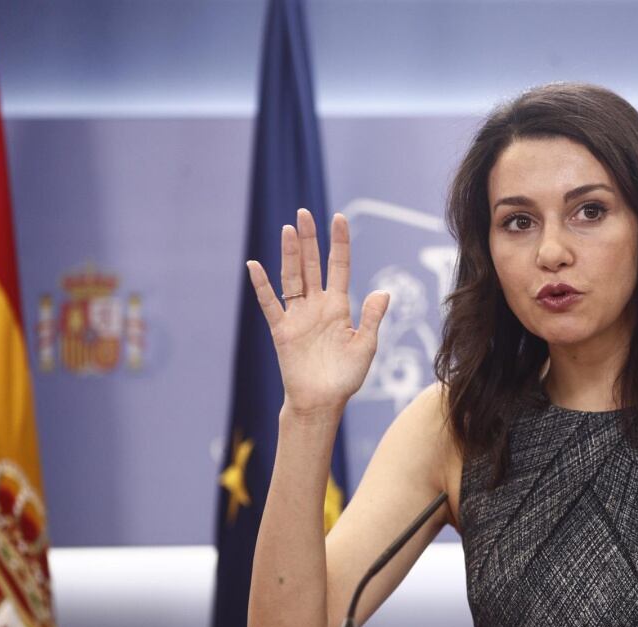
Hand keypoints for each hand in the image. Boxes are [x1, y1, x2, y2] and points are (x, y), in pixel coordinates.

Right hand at [246, 209, 389, 417]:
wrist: (322, 402)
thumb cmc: (345, 377)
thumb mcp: (365, 346)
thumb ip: (372, 318)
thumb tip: (383, 292)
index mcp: (339, 307)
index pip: (339, 267)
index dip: (339, 243)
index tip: (339, 218)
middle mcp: (317, 306)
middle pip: (311, 266)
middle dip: (309, 240)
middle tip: (304, 213)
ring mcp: (298, 316)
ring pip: (292, 278)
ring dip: (290, 255)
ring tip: (288, 230)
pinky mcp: (282, 330)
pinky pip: (270, 305)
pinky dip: (262, 286)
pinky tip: (255, 266)